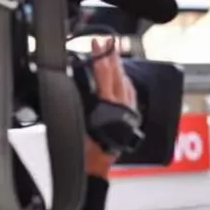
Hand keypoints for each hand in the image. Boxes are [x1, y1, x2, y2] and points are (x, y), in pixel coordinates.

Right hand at [85, 37, 136, 178]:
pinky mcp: (130, 119)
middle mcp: (122, 108)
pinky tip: (124, 78)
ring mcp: (129, 113)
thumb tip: (78, 82)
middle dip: (112, 57)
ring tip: (114, 54)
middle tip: (109, 41)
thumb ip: (80, 102)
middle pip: (118, 77)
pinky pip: (131, 95)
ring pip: (126, 85)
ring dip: (119, 68)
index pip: (105, 76)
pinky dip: (126, 83)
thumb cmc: (85, 151)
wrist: (97, 169)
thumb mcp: (78, 124)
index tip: (96, 44)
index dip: (100, 58)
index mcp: (109, 107)